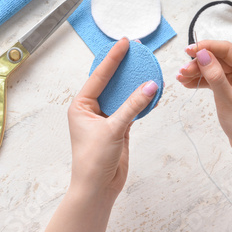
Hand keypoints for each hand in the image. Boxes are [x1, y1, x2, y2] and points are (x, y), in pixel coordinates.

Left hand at [67, 38, 157, 197]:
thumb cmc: (92, 161)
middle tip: (135, 49)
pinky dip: (141, 100)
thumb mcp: (113, 129)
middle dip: (123, 66)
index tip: (124, 43)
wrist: (98, 188)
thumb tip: (149, 87)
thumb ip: (132, 106)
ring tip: (144, 65)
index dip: (112, 59)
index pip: (99, 76)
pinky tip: (150, 89)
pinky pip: (132, 107)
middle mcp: (92, 109)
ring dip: (133, 83)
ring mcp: (107, 118)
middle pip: (110, 82)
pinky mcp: (119, 127)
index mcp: (81, 106)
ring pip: (122, 94)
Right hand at [176, 40, 231, 164]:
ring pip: (215, 69)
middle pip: (219, 59)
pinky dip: (202, 81)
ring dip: (198, 72)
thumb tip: (203, 55)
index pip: (227, 50)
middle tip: (182, 71)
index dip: (207, 47)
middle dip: (199, 63)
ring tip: (181, 78)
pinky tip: (188, 83)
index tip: (188, 50)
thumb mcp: (228, 100)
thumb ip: (214, 76)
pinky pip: (215, 80)